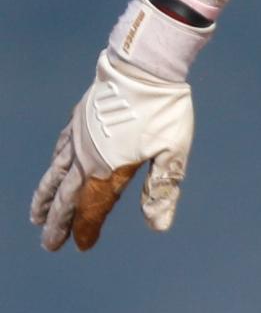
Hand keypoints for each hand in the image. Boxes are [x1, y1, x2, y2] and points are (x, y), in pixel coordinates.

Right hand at [31, 50, 193, 252]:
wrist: (144, 66)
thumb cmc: (164, 110)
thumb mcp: (173, 153)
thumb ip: (161, 190)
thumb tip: (158, 226)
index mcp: (109, 169)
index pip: (92, 208)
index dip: (86, 228)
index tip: (81, 246)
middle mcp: (87, 156)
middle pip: (68, 197)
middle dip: (58, 222)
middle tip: (49, 245)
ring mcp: (79, 137)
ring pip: (56, 174)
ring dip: (46, 197)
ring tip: (35, 216)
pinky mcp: (79, 120)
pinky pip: (60, 150)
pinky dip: (53, 167)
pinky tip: (52, 172)